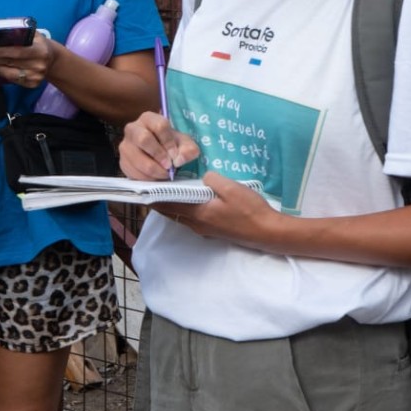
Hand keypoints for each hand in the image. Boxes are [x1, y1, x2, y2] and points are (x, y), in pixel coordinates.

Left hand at [0, 32, 55, 87]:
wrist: (53, 59)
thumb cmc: (38, 43)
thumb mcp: (33, 34)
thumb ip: (19, 31)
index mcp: (40, 51)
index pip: (18, 52)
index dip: (2, 52)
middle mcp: (39, 65)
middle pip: (11, 63)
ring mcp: (36, 77)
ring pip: (10, 73)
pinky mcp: (32, 84)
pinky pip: (13, 80)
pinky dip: (1, 73)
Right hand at [119, 110, 197, 179]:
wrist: (159, 156)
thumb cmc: (171, 145)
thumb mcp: (185, 144)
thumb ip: (189, 150)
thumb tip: (178, 160)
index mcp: (149, 118)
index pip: (159, 125)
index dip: (169, 142)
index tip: (175, 155)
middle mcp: (132, 128)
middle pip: (143, 139)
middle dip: (158, 155)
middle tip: (168, 166)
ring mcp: (125, 145)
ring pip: (137, 159)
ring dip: (154, 170)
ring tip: (164, 174)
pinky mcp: (122, 161)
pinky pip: (133, 172)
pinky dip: (147, 178)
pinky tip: (155, 177)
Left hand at [156, 173, 281, 247]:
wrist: (268, 232)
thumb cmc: (249, 210)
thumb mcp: (230, 188)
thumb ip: (211, 179)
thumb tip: (202, 178)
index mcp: (197, 214)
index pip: (167, 205)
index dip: (153, 197)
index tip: (141, 188)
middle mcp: (197, 224)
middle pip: (171, 212)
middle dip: (159, 200)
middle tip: (151, 186)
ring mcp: (205, 230)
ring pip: (181, 216)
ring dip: (172, 205)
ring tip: (167, 190)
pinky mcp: (214, 230)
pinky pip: (192, 218)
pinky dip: (184, 208)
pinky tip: (189, 199)